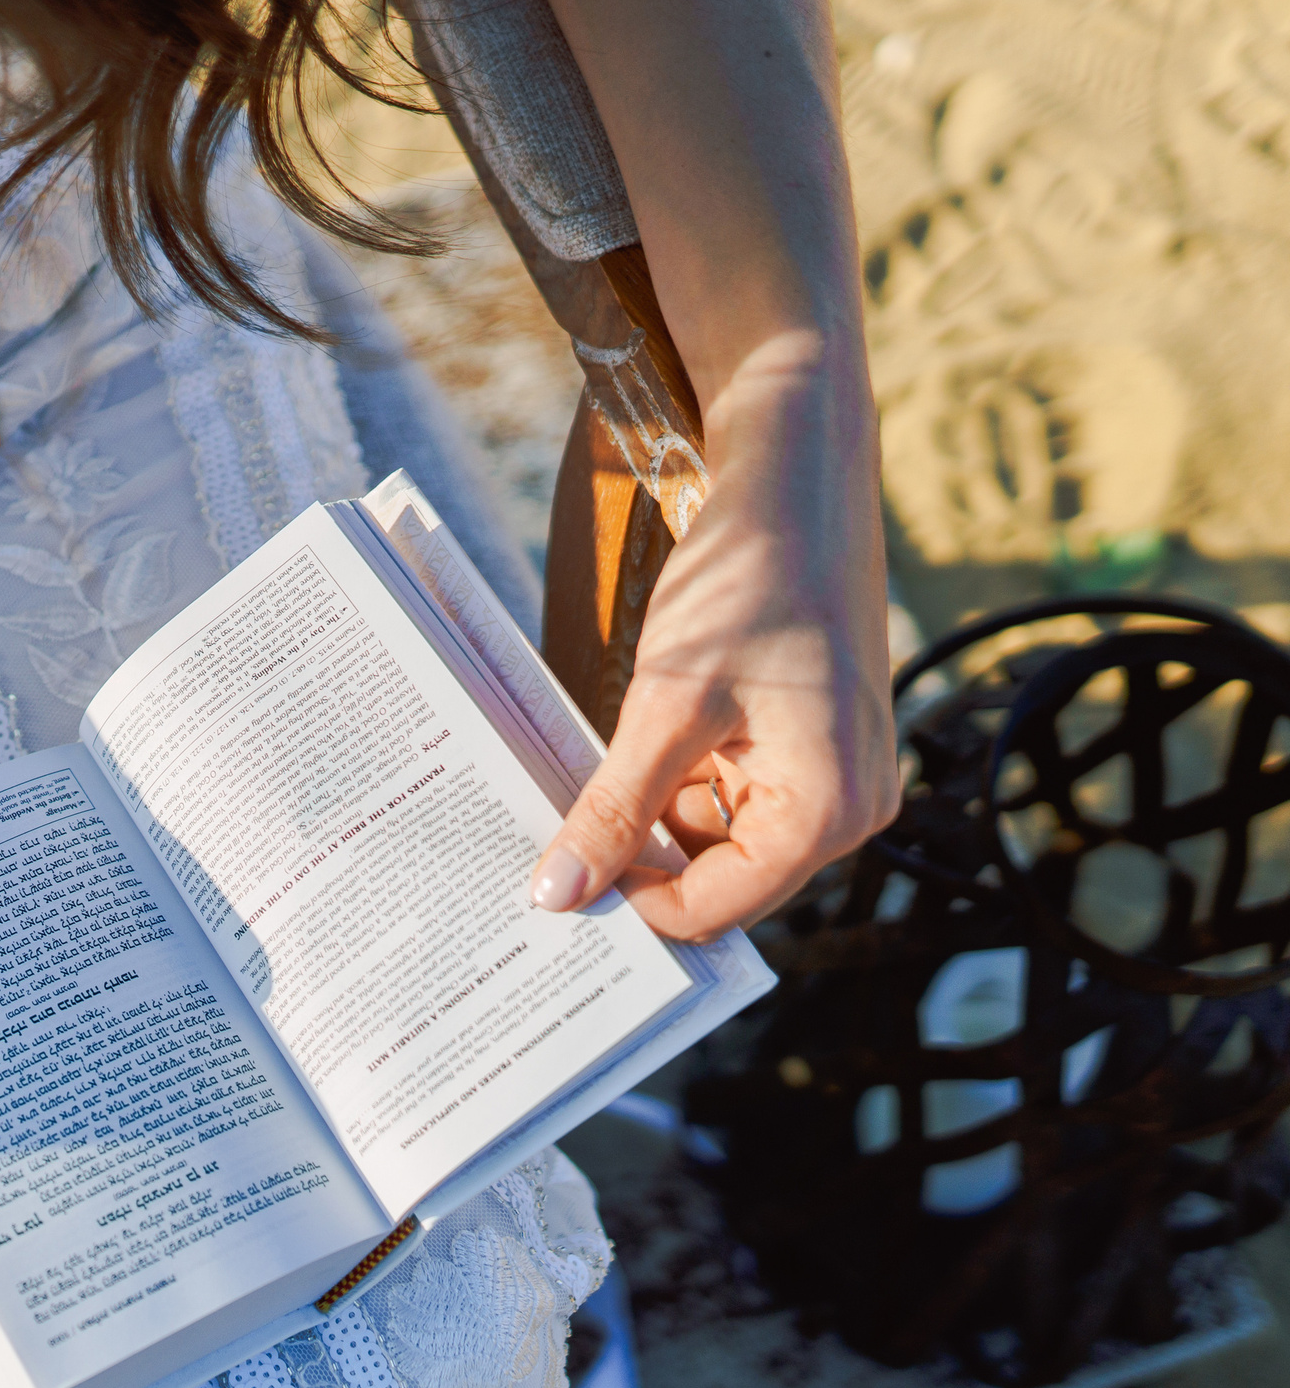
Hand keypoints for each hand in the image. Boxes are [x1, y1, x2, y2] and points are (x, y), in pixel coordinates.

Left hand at [528, 331, 898, 940]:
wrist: (797, 477)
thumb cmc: (749, 582)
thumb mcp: (666, 702)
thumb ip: (614, 809)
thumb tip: (558, 895)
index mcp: (828, 813)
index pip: (713, 910)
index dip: (630, 907)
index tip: (549, 890)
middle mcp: (845, 809)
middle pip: (717, 880)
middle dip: (636, 866)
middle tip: (543, 856)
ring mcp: (828, 775)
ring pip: (712, 836)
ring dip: (645, 819)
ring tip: (574, 794)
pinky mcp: (803, 743)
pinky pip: (725, 792)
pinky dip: (667, 781)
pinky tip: (616, 759)